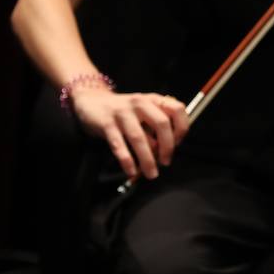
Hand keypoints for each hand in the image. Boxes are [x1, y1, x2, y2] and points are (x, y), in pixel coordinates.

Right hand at [69, 89, 188, 179]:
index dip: (181, 128)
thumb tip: (166, 150)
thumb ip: (155, 127)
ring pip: (139, 137)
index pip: (177, 109)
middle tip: (166, 162)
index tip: (178, 144)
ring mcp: (123, 112)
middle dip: (167, 146)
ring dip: (147, 159)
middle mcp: (140, 103)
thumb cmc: (123, 112)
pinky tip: (131, 171)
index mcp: (153, 100)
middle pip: (161, 123)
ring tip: (151, 173)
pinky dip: (127, 160)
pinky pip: (119, 145)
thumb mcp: (143, 112)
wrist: (92, 101)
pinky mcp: (107, 123)